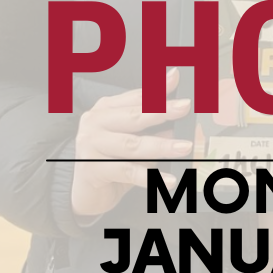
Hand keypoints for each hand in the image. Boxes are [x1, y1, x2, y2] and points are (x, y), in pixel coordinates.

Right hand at [71, 68, 191, 218]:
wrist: (87, 194)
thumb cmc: (113, 163)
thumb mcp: (135, 142)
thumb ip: (155, 130)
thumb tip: (183, 123)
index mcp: (106, 110)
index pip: (136, 97)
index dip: (157, 89)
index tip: (176, 78)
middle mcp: (95, 122)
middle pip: (134, 115)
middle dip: (162, 111)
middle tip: (185, 107)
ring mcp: (90, 145)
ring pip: (132, 144)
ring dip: (161, 146)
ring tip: (185, 147)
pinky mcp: (92, 169)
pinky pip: (127, 171)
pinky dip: (150, 176)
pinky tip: (168, 180)